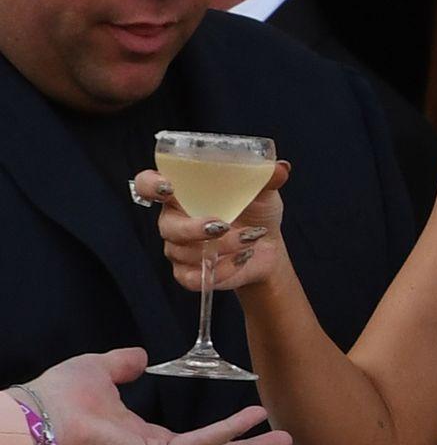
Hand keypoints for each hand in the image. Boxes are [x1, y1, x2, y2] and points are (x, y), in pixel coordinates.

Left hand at [26, 350, 291, 444]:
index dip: (232, 440)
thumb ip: (125, 365)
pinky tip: (255, 418)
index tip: (261, 430)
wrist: (36, 412)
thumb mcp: (102, 371)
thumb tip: (142, 358)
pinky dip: (229, 431)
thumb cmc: (60, 397)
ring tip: (286, 444)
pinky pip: (201, 444)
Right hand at [130, 160, 289, 294]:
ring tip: (249, 239)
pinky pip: (194, 277)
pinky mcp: (189, 274)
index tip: (168, 187)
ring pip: (184, 252)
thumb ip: (266, 177)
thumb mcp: (263, 192)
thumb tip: (282, 167)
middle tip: (224, 225)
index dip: (150, 185)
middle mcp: (174, 219)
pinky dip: (221, 270)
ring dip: (222, 247)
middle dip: (194, 228)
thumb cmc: (256, 212)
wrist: (267, 248)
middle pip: (166, 225)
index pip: (147, 184)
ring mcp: (178, 248)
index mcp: (182, 192)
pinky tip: (241, 258)